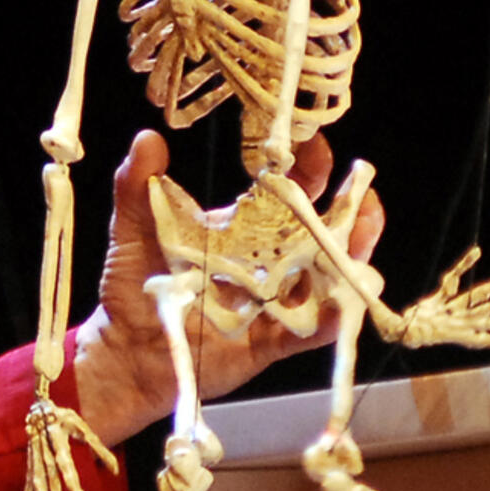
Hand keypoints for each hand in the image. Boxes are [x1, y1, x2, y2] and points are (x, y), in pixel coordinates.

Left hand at [71, 129, 384, 443]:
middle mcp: (268, 262)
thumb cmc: (133, 287)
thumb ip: (138, 188)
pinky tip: (341, 306)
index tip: (316, 143)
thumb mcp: (133, 232)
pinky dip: (330, 321)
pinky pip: (309, 332)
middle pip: (321, 232)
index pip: (287, 191)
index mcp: (243, 228)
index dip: (307, 167)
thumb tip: (146, 139)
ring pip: (328, 278)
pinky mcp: (271, 342)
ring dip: (352, 258)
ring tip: (364, 239)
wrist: (125, 351)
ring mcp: (274, 302)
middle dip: (349, 211)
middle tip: (363, 193)